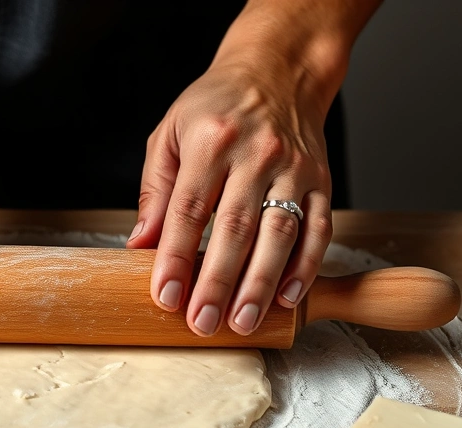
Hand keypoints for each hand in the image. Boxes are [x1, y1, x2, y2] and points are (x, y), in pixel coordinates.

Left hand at [126, 0, 377, 337]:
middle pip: (233, 229)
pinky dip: (304, 268)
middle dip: (216, 282)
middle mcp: (255, 155)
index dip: (174, 257)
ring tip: (242, 322)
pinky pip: (318, 230)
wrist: (278, 71)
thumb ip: (156, 190)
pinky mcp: (321, 181)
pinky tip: (287, 298)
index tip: (165, 295)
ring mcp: (293, 169)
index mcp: (210, 141)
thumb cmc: (216, 106)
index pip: (188, 210)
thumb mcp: (170, 133)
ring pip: (278, 235)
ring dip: (259, 284)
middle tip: (202, 322)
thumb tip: (140, 244)